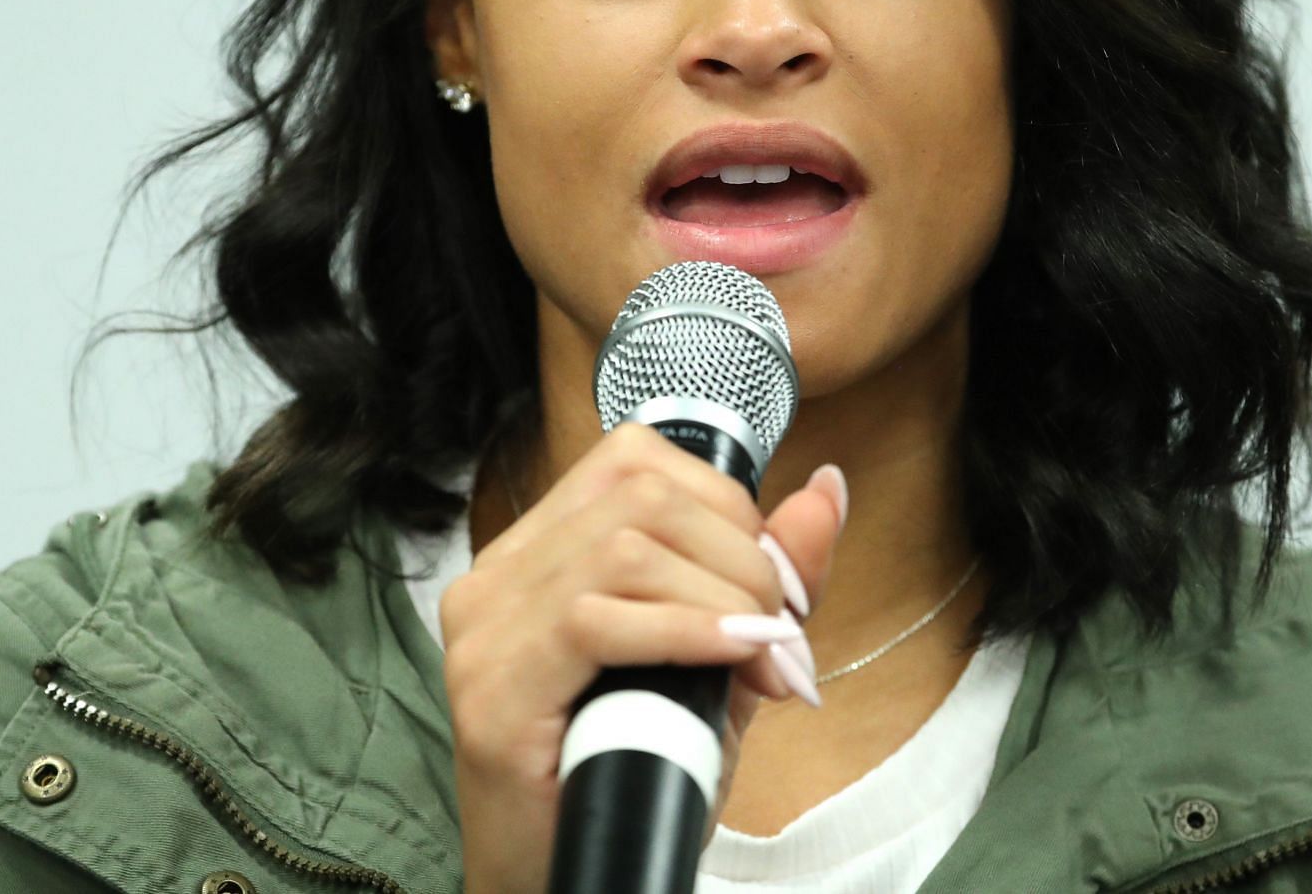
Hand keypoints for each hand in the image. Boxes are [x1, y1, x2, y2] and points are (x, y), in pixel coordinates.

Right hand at [442, 423, 845, 893]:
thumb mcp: (715, 660)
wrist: (571, 884)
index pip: (634, 459)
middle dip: (740, 555)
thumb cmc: (633, 772)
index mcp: (538, 549)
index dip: (725, 505)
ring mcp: (483, 628)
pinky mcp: (492, 689)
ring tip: (763, 660)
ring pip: (625, 548)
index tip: (775, 584)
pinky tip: (732, 659)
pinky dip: (684, 630)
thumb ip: (763, 574)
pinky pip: (595, 619)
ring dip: (723, 597)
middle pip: (640, 497)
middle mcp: (497, 574)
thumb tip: (827, 487)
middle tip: (782, 636)